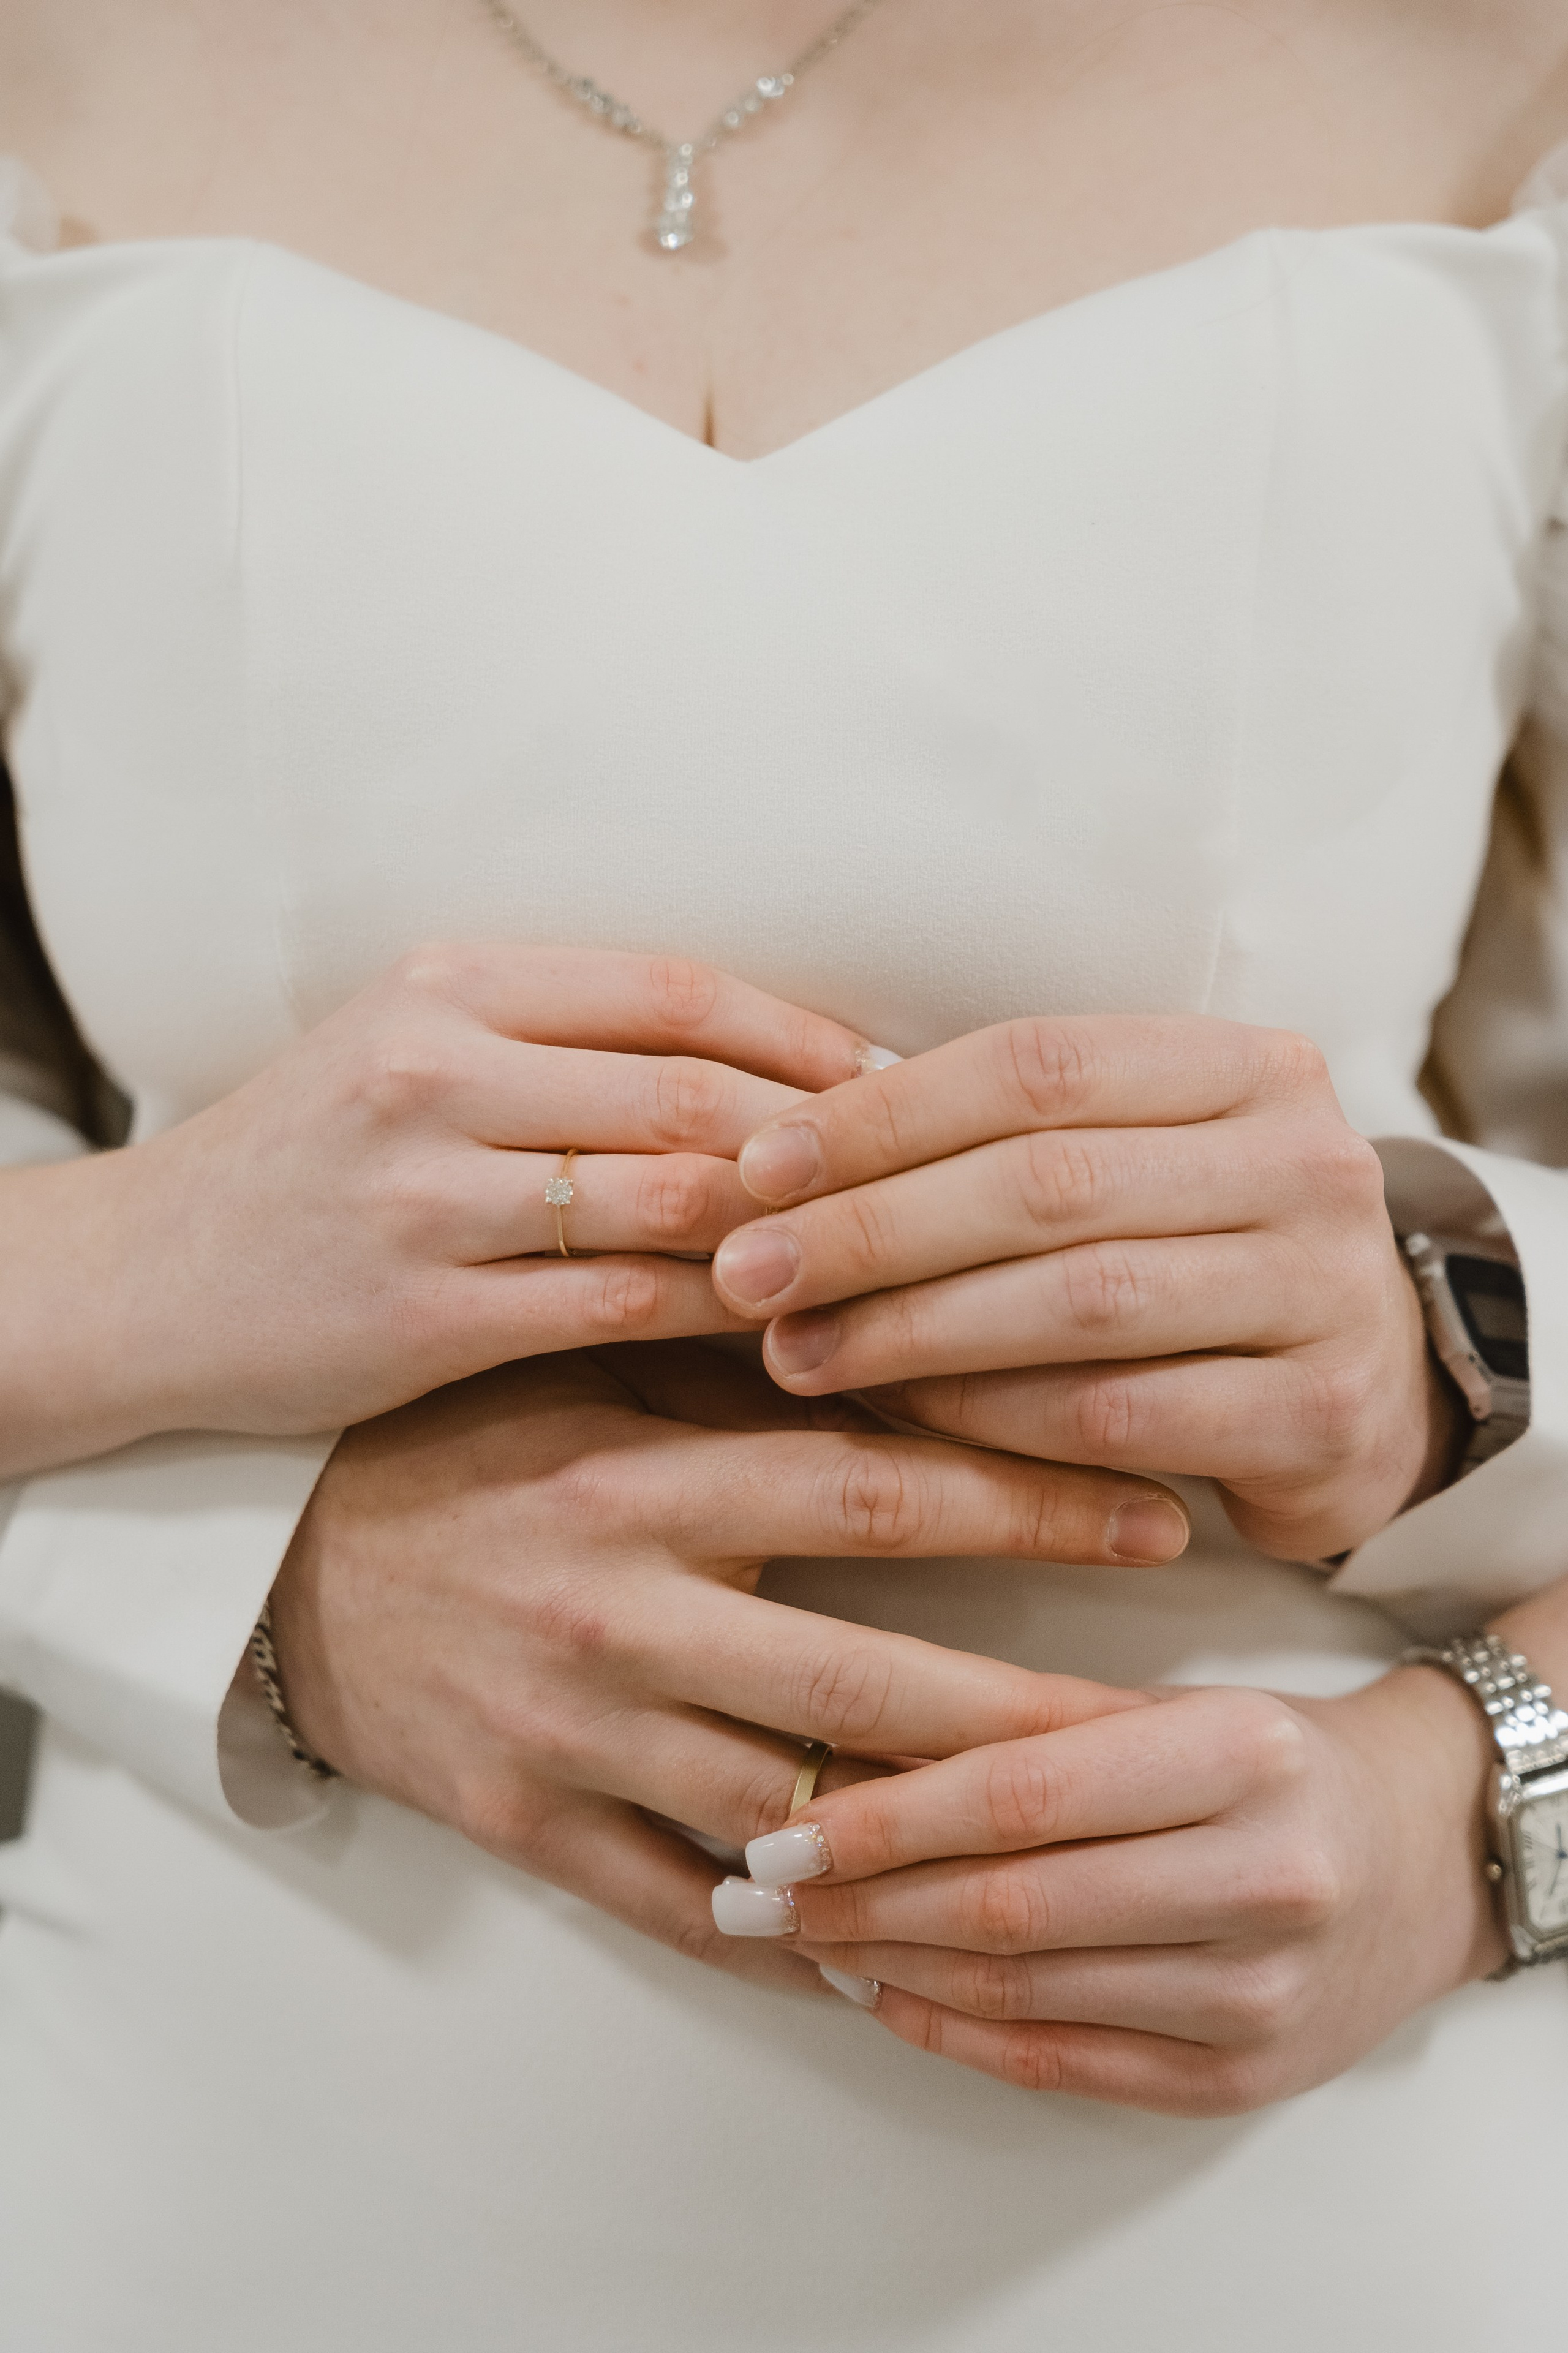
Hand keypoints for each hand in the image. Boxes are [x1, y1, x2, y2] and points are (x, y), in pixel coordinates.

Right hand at [0, 945, 874, 1475]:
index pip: (676, 990)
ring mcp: (427, 1198)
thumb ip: (570, 1041)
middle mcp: (436, 1075)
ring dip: (789, 1229)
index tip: (896, 1078)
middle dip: (822, 1138)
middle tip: (924, 1177)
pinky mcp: (427, 1317)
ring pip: (668, 1200)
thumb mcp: (419, 1051)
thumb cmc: (317, 1159)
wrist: (148, 1279)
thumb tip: (768, 1059)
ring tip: (884, 1254)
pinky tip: (791, 1329)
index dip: (804, 1034)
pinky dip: (720, 1315)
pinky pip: (621, 1307)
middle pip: (689, 1091)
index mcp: (449, 986)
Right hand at [266, 1342, 1182, 1985]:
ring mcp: (573, 1736)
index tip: (1159, 1514)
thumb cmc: (457, 1445)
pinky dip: (794, 1948)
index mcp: (645, 1480)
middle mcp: (619, 1615)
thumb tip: (907, 1307)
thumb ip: (731, 1363)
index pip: (876, 1489)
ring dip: (941, 1844)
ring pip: (794, 1813)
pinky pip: (681, 1913)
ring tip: (1085, 1857)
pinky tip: (905, 1962)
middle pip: (870, 1680)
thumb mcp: (584, 1378)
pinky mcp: (526, 1826)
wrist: (275, 1559)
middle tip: (1187, 1727)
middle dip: (1036, 1709)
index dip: (1030, 1500)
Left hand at [711, 1013, 1459, 1559]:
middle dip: (873, 1230)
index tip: (756, 1166)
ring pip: (1079, 1301)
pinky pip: (1120, 1417)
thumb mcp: (1125, 1165)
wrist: (1364, 1392)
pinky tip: (901, 1420)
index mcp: (1245, 1066)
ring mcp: (1329, 1288)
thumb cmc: (1192, 1258)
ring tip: (796, 1353)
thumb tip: (778, 1159)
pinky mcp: (1323, 1415)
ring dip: (913, 1331)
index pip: (1036, 1067)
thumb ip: (995, 1146)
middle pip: (1047, 1182)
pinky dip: (993, 1418)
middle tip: (746, 1273)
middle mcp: (1306, 1160)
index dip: (883, 1115)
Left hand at [726, 1664, 1503, 2109]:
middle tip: (757, 1890)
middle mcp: (1261, 1880)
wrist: (1420, 1853)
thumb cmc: (1269, 1760)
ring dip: (891, 1969)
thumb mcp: (1170, 1706)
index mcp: (1239, 1756)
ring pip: (1024, 1991)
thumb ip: (1027, 1723)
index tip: (787, 1825)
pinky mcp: (1238, 2077)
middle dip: (861, 1903)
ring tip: (801, 1935)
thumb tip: (853, 1748)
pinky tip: (885, 1994)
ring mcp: (1257, 1995)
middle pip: (1012, 1904)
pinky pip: (1063, 2063)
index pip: (1024, 1794)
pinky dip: (955, 2032)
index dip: (889, 1819)